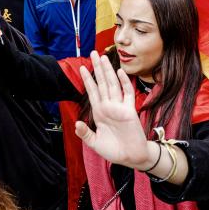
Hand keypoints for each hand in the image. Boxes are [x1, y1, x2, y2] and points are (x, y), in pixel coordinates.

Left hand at [76, 51, 153, 168]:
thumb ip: (85, 133)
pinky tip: (119, 72)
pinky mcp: (130, 110)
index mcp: (99, 112)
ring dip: (108, 71)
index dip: (87, 80)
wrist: (131, 157)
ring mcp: (119, 107)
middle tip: (93, 53)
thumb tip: (77, 124)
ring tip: (103, 57)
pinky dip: (124, 83)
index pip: (92, 92)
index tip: (82, 67)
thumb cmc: (114, 150)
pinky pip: (127, 94)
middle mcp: (109, 106)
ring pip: (112, 84)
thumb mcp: (95, 143)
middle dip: (97, 68)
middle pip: (102, 83)